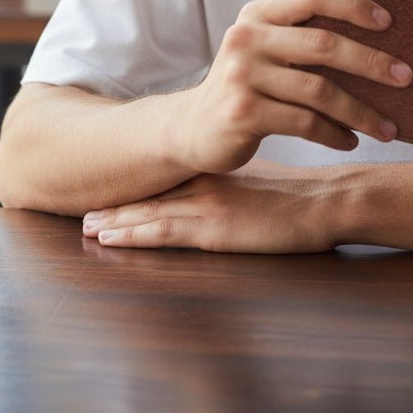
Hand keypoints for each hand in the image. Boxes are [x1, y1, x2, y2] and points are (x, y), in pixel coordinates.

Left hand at [81, 162, 351, 253]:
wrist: (330, 201)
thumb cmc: (306, 197)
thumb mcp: (265, 185)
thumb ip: (240, 188)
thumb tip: (232, 198)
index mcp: (217, 173)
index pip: (167, 181)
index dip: (137, 189)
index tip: (109, 196)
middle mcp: (205, 183)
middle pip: (151, 194)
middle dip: (115, 205)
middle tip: (82, 213)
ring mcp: (207, 204)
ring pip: (148, 212)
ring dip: (114, 222)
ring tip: (87, 229)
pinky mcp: (214, 227)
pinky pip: (162, 232)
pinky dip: (131, 235)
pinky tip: (109, 240)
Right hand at [179, 0, 411, 176]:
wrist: (193, 128)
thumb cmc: (247, 86)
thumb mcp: (264, 51)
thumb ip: (301, 38)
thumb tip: (378, 43)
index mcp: (258, 14)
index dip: (353, 4)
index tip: (389, 22)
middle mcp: (247, 38)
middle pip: (323, 44)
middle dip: (371, 62)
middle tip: (405, 77)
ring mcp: (243, 75)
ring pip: (319, 90)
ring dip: (360, 111)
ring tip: (386, 127)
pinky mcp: (243, 112)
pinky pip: (305, 123)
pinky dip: (335, 134)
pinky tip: (350, 141)